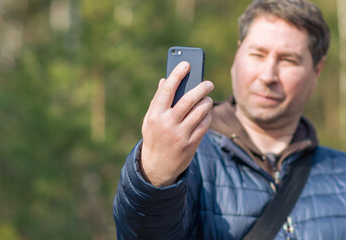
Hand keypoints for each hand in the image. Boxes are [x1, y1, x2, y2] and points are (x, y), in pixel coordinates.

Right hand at [140, 61, 213, 186]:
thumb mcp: (150, 120)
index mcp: (155, 115)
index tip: (186, 64)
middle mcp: (168, 124)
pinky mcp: (191, 144)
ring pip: (200, 111)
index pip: (167, 90)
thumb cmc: (154, 138)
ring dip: (206, 102)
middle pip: (189, 99)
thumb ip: (157, 100)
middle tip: (208, 83)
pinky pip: (204, 125)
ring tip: (207, 98)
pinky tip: (205, 114)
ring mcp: (180, 135)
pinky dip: (207, 116)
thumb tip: (165, 80)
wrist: (157, 167)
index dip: (177, 74)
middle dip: (201, 88)